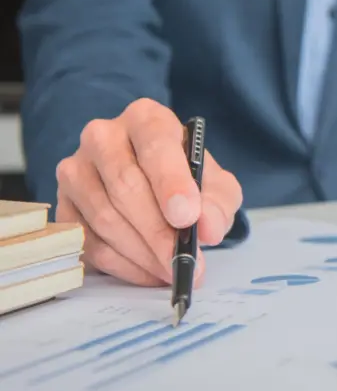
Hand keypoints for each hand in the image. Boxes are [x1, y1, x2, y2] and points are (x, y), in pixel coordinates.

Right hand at [55, 98, 242, 286]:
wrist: (155, 185)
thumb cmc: (188, 180)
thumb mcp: (217, 186)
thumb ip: (218, 204)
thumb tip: (207, 228)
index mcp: (146, 119)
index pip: (156, 146)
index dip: (171, 184)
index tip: (186, 217)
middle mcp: (103, 136)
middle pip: (125, 186)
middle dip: (158, 232)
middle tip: (183, 260)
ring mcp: (76, 170)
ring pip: (105, 218)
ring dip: (142, 253)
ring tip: (172, 269)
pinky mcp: (63, 206)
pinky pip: (88, 243)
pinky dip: (123, 265)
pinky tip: (150, 271)